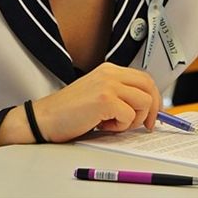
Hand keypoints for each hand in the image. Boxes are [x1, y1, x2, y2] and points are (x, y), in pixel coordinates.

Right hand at [0, 63, 160, 144]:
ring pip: (144, 102)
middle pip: (149, 86)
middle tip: (144, 125)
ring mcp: (108, 85)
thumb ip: (120, 95)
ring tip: (112, 124)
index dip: (153, 98)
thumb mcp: (98, 94)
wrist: (44, 119)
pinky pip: (129, 115)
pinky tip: (102, 126)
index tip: (151, 114)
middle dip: (152, 109)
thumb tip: (147, 108)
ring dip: (133, 120)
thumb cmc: (69, 112)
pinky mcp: (105, 100)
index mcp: (110, 70)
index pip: (144, 79)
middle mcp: (111, 73)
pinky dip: (120, 127)